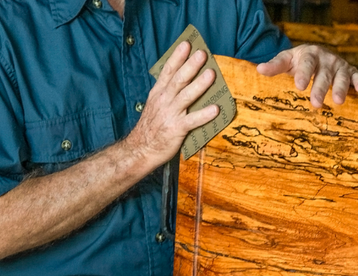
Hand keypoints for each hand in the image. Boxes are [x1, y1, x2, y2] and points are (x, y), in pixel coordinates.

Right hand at [125, 42, 218, 166]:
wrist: (141, 149)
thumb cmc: (152, 126)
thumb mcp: (155, 104)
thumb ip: (168, 91)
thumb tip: (185, 78)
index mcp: (158, 93)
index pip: (168, 71)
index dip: (177, 57)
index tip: (186, 44)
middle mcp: (164, 101)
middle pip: (178, 79)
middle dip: (190, 65)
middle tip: (202, 54)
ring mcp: (170, 114)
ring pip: (186, 96)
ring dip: (199, 84)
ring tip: (211, 74)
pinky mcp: (177, 129)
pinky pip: (193, 121)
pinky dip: (204, 115)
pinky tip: (216, 109)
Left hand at [257, 44, 357, 107]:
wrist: (314, 54)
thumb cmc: (298, 61)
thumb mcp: (287, 61)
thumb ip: (275, 66)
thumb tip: (259, 69)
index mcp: (309, 54)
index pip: (306, 64)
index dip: (304, 74)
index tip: (299, 86)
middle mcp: (326, 59)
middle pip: (324, 74)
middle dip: (320, 88)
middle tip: (315, 103)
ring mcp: (339, 65)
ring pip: (342, 76)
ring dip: (341, 88)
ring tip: (338, 102)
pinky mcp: (350, 72)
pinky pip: (357, 76)